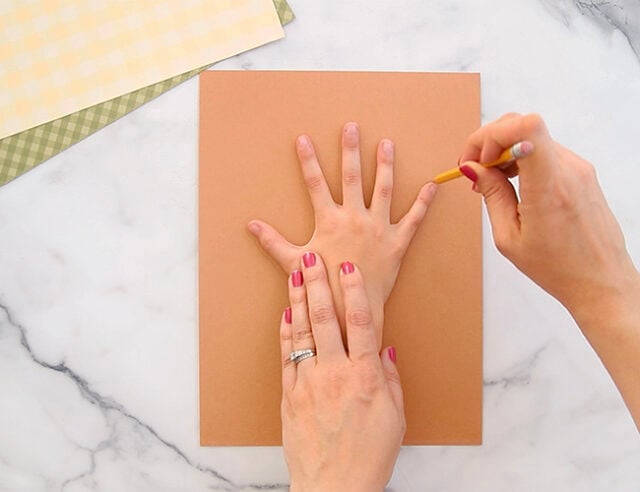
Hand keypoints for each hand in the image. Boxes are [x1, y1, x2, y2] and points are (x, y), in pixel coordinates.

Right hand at [249, 122, 436, 340]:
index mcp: (329, 220)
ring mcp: (378, 228)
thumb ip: (272, 241)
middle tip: (352, 127)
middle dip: (350, 150)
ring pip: (383, 189)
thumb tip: (251, 226)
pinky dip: (424, 202)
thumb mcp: (293, 262)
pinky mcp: (397, 242)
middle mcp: (355, 218)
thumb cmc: (322, 286)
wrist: (351, 308)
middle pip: (352, 177)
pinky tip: (432, 184)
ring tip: (386, 144)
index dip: (307, 160)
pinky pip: (414, 218)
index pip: (315, 182)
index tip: (303, 139)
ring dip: (385, 165)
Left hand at [280, 251, 403, 491]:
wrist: (334, 488)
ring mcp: (309, 383)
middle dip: (318, 285)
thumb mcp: (395, 418)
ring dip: (299, 300)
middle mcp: (335, 373)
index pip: (361, 323)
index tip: (348, 270)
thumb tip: (385, 351)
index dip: (355, 292)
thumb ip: (390, 380)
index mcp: (366, 377)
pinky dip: (286, 333)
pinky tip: (286, 313)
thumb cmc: (369, 455)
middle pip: (326, 320)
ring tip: (295, 274)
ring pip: (302, 332)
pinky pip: (286, 356)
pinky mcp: (290, 395)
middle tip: (312, 258)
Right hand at [458, 113, 637, 318]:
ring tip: (491, 181)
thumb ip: (492, 195)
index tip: (478, 160)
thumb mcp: (509, 237)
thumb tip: (474, 168)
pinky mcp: (582, 173)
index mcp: (549, 188)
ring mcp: (579, 169)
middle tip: (474, 169)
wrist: (600, 281)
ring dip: (504, 151)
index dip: (493, 134)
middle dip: (490, 141)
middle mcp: (569, 171)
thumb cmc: (558, 268)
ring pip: (532, 137)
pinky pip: (545, 151)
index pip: (527, 128)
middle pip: (524, 125)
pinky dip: (521, 159)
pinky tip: (511, 183)